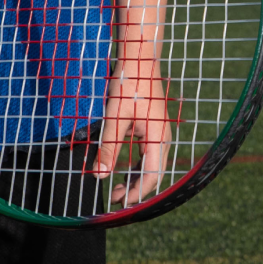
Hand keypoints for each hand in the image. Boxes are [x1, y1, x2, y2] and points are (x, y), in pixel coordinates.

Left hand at [90, 67, 171, 205]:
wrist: (139, 60)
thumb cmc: (128, 85)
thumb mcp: (115, 116)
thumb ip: (108, 147)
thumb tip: (100, 176)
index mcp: (157, 137)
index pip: (152, 176)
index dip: (137, 193)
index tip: (118, 203)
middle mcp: (162, 138)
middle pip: (154, 174)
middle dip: (135, 190)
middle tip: (113, 199)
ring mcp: (159, 134)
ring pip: (151, 166)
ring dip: (135, 180)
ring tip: (116, 190)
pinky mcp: (153, 129)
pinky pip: (148, 155)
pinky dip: (137, 168)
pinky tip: (124, 171)